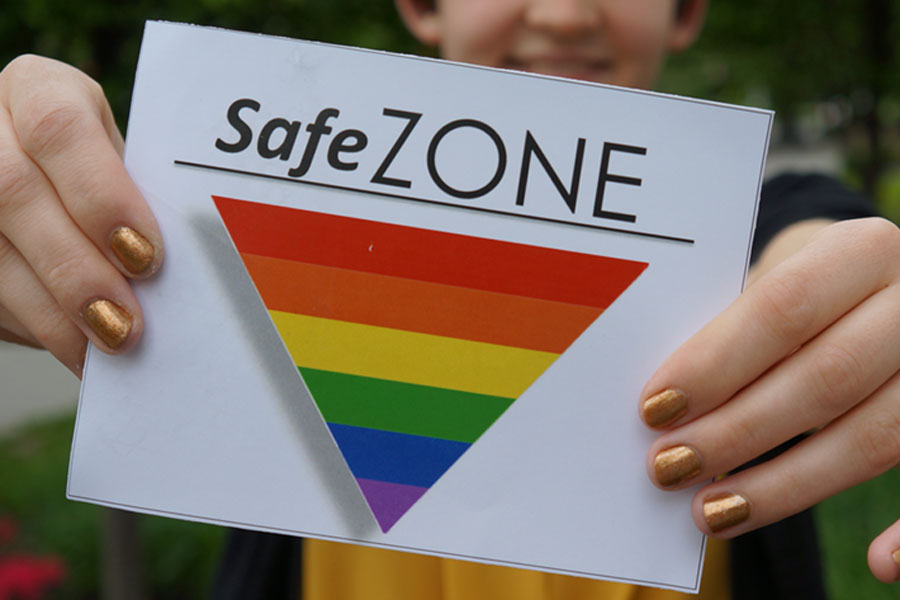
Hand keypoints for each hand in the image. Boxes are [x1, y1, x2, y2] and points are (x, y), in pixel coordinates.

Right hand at [0, 55, 161, 375]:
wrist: (45, 177)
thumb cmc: (103, 171)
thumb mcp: (122, 161)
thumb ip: (141, 195)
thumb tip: (195, 263)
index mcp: (38, 90)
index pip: (59, 128)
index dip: (102, 195)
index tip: (146, 254)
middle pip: (14, 194)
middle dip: (77, 269)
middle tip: (126, 324)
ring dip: (52, 311)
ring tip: (106, 345)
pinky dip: (34, 323)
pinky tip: (75, 347)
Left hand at [638, 216, 899, 580]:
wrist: (879, 284)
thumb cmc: (804, 292)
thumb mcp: (776, 282)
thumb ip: (735, 332)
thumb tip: (665, 409)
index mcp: (860, 250)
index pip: (783, 308)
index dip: (716, 364)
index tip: (655, 407)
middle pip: (825, 377)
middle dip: (738, 431)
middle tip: (667, 466)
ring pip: (874, 438)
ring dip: (786, 485)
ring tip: (711, 510)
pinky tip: (876, 565)